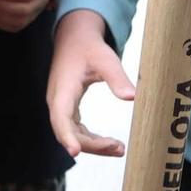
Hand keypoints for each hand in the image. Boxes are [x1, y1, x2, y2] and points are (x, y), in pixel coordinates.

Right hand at [46, 7, 135, 157]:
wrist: (74, 38)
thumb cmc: (89, 48)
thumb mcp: (106, 60)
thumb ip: (118, 78)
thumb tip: (133, 97)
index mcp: (63, 91)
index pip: (61, 119)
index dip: (67, 136)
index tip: (75, 152)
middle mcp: (57, 102)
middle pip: (67, 132)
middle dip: (90, 145)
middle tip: (119, 147)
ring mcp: (61, 106)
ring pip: (71, 133)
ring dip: (92, 145)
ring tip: (119, 148)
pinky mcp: (67, 107)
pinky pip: (76, 129)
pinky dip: (90, 138)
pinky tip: (108, 142)